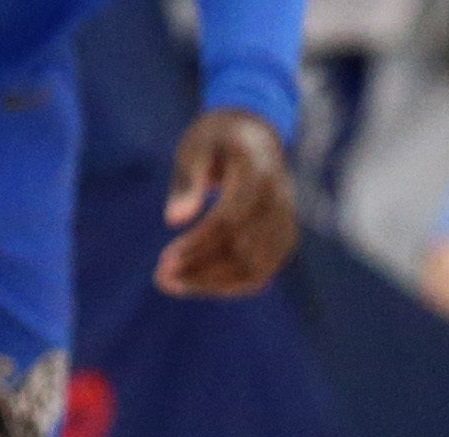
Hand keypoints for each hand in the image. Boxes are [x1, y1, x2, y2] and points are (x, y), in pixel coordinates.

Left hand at [159, 110, 297, 297]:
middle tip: (160, 278)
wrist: (256, 138)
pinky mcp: (285, 242)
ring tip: (174, 284)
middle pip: (242, 252)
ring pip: (254, 271)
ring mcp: (288, 225)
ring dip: (212, 284)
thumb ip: (187, 182)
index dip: (198, 244)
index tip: (164, 260)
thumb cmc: (216, 142)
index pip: (229, 221)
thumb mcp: (195, 149)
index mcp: (258, 174)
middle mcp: (280, 203)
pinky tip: (197, 282)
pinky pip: (259, 275)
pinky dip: (228, 285)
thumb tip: (172, 221)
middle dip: (201, 270)